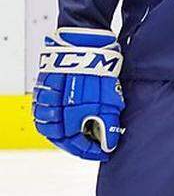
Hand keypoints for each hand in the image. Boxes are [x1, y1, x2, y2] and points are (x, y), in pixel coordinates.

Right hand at [32, 28, 125, 160]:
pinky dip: (59, 120)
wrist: (84, 42)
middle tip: (95, 146)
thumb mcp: (108, 100)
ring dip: (67, 133)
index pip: (76, 144)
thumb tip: (108, 145)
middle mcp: (51, 110)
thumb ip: (106, 124)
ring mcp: (45, 99)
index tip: (104, 153)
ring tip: (84, 135)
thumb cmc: (97, 70)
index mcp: (66, 116)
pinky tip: (72, 119)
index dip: (91, 151)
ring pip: (50, 126)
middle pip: (60, 138)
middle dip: (78, 144)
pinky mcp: (44, 88)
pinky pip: (46, 112)